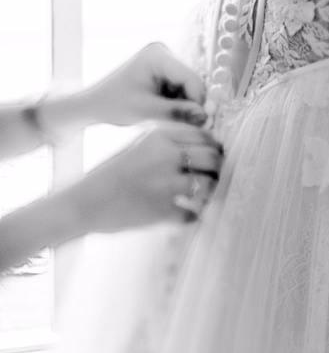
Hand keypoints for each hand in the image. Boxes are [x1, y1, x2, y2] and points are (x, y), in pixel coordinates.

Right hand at [78, 122, 222, 233]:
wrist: (85, 202)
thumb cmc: (112, 172)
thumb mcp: (138, 145)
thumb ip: (168, 141)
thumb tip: (206, 144)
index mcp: (160, 136)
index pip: (204, 135)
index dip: (215, 146)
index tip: (216, 154)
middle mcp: (167, 156)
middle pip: (212, 158)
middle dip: (218, 168)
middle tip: (214, 176)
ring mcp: (166, 184)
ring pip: (209, 186)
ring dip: (210, 192)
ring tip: (203, 196)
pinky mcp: (164, 210)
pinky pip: (193, 214)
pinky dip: (193, 216)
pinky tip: (187, 215)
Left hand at [83, 43, 205, 128]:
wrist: (94, 105)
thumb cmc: (114, 105)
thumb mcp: (146, 111)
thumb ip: (178, 113)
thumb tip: (206, 116)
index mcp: (158, 56)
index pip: (191, 78)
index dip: (198, 101)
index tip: (201, 123)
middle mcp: (163, 54)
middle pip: (191, 82)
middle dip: (191, 104)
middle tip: (190, 126)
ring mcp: (163, 62)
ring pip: (187, 87)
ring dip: (183, 105)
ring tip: (169, 120)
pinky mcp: (162, 72)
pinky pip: (179, 89)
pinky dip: (176, 103)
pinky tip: (165, 113)